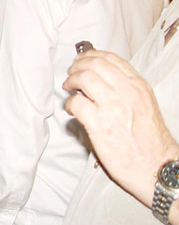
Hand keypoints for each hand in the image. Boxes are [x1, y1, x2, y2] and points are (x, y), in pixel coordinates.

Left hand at [63, 50, 178, 206]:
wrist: (156, 168)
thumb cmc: (150, 141)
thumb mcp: (145, 105)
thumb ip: (126, 89)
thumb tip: (101, 79)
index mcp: (138, 86)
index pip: (111, 59)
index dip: (91, 56)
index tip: (82, 60)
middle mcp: (126, 92)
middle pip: (94, 64)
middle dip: (77, 66)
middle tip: (71, 74)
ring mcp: (112, 107)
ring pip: (83, 78)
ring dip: (71, 81)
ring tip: (69, 89)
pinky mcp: (99, 124)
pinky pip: (76, 103)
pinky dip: (69, 103)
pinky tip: (71, 109)